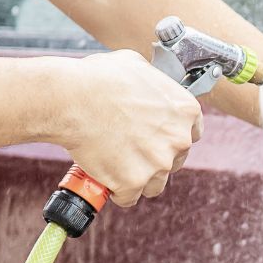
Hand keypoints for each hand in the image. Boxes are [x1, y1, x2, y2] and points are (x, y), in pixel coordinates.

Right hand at [55, 49, 202, 206]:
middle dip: (154, 158)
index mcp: (186, 111)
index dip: (170, 137)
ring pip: (155, 183)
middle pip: (174, 160)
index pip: (192, 133)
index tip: (156, 138)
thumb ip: (154, 84)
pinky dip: (117, 191)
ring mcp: (158, 164)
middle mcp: (179, 139)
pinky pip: (129, 197)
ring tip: (117, 165)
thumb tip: (151, 89)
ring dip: (138, 178)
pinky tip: (106, 178)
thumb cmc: (99, 79)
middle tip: (129, 149)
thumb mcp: (137, 66)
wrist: (71, 99)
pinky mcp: (134, 183)